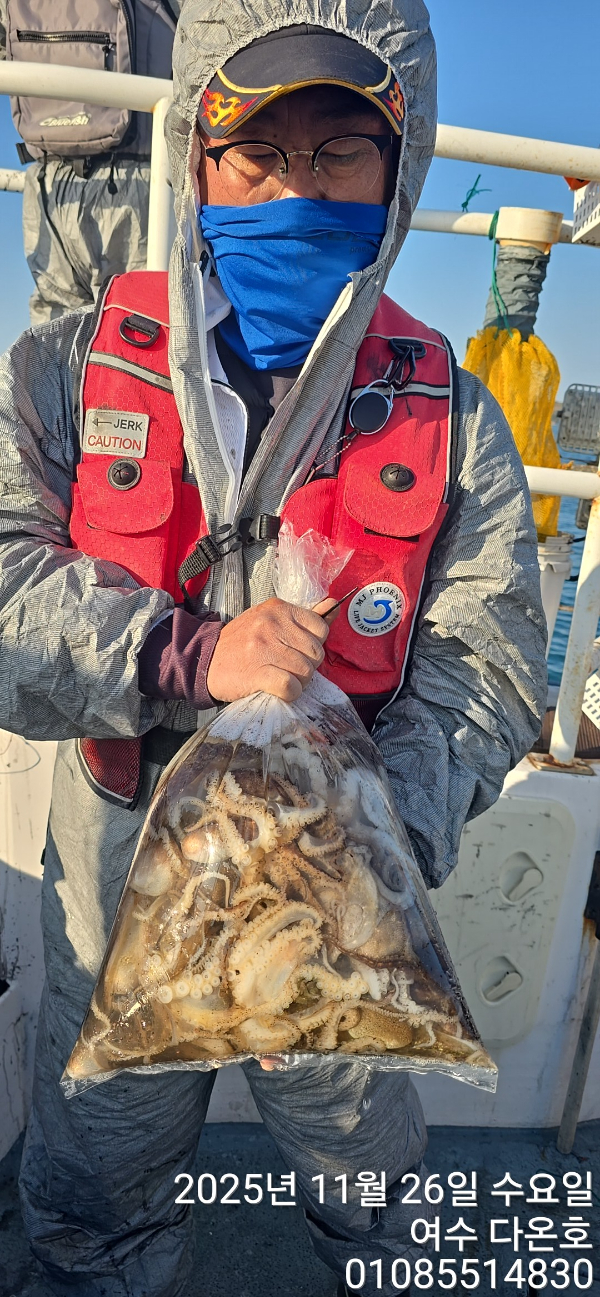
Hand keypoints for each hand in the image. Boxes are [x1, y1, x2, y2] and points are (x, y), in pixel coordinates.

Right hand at [206, 596, 338, 703]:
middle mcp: (272, 624)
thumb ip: (304, 617)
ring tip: (279, 679)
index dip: (312, 646)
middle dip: (306, 666)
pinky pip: (291, 686)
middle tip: (286, 668)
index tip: (296, 651)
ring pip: (306, 672)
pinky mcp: (258, 672)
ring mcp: (264, 647)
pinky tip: (278, 690)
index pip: (321, 629)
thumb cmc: (241, 643)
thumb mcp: (270, 620)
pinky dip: (289, 694)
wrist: (204, 661)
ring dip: (297, 682)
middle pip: (316, 653)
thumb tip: (333, 605)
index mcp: (279, 608)